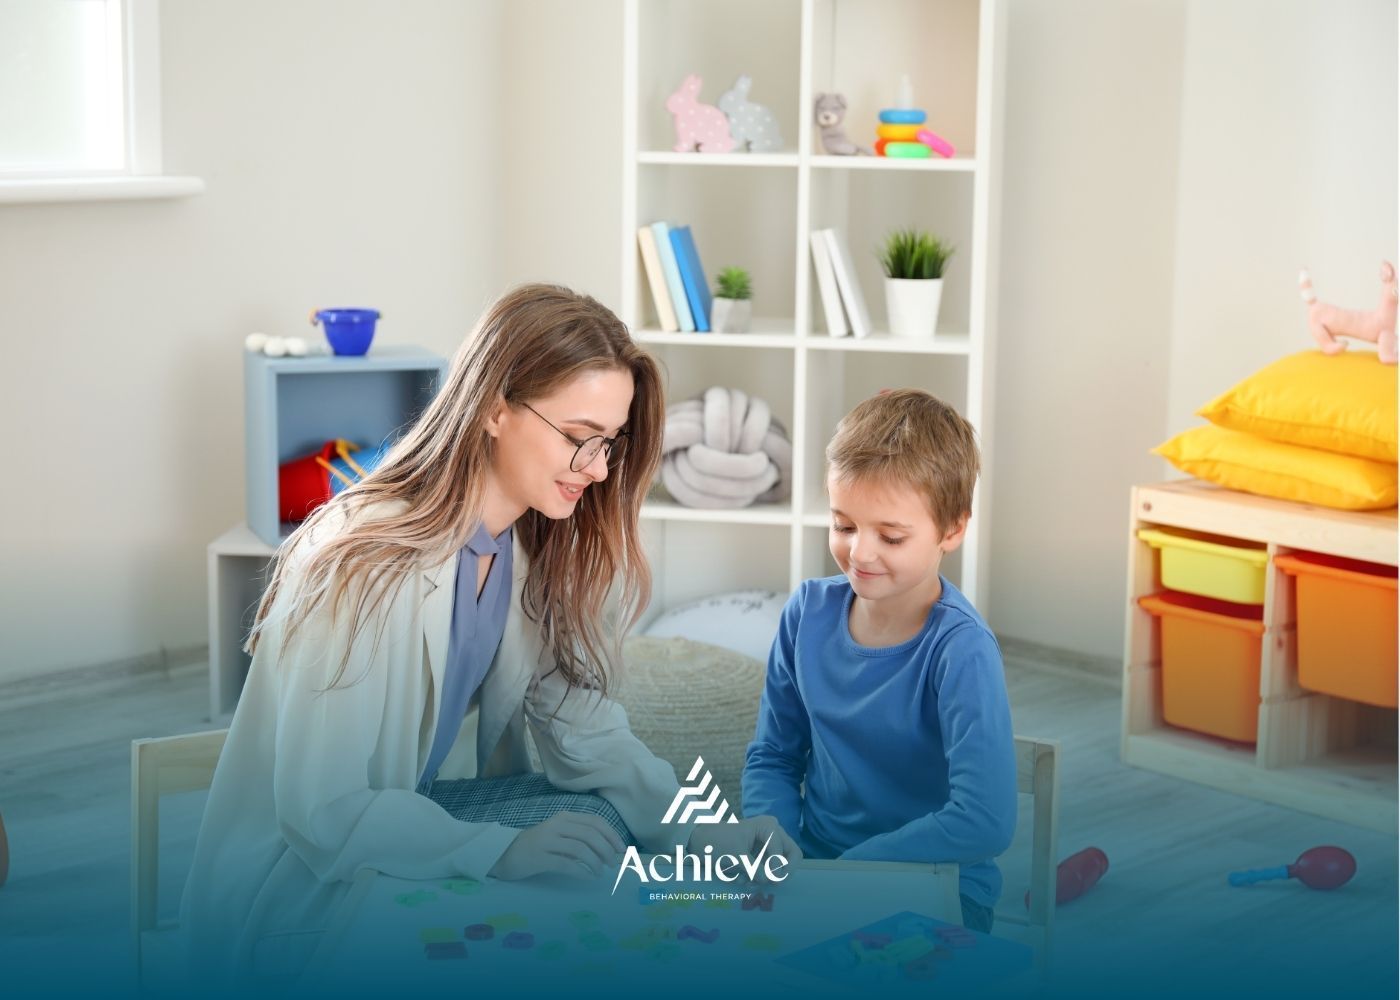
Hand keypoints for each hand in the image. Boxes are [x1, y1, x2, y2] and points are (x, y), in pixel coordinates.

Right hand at [487, 811, 625, 880]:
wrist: (504, 853)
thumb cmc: (537, 846)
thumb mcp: (559, 834)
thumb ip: (579, 837)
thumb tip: (608, 849)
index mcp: (564, 817)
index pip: (595, 822)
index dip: (611, 835)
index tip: (621, 849)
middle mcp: (557, 825)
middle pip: (590, 835)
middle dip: (606, 850)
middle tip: (612, 864)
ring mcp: (547, 840)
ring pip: (580, 849)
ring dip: (595, 862)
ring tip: (600, 873)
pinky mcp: (540, 857)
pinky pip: (567, 863)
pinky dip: (582, 871)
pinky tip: (588, 877)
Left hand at [687, 814, 803, 874]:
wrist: (700, 842)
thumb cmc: (717, 842)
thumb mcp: (736, 856)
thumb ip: (755, 868)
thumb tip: (771, 880)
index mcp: (769, 827)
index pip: (786, 851)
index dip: (780, 867)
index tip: (771, 880)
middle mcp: (774, 834)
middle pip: (792, 856)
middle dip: (780, 872)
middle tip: (773, 884)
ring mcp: (769, 846)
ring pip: (781, 867)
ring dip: (767, 878)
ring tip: (748, 883)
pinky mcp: (762, 857)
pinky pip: (769, 871)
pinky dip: (759, 878)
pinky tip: (744, 881)